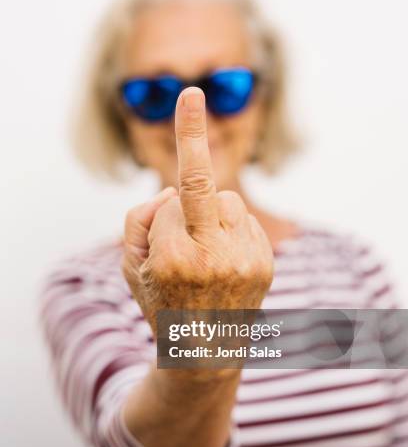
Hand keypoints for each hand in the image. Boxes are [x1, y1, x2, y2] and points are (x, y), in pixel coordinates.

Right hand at [122, 87, 273, 336]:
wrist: (206, 352)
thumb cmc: (161, 304)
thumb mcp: (130, 268)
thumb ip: (140, 219)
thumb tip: (174, 189)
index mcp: (172, 260)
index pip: (170, 199)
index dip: (185, 143)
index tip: (192, 95)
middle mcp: (212, 257)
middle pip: (201, 189)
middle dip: (191, 160)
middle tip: (189, 114)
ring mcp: (244, 260)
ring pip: (226, 201)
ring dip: (210, 213)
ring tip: (205, 250)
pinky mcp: (265, 261)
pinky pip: (244, 219)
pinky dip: (230, 228)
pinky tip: (224, 258)